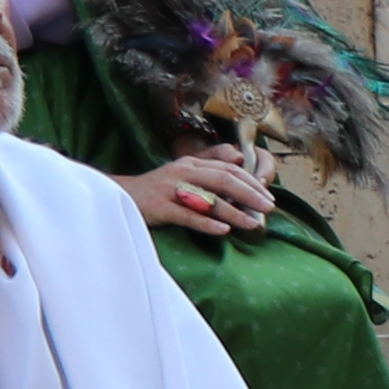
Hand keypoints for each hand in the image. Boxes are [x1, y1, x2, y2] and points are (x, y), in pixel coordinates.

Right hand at [130, 143, 274, 237]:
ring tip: (252, 223)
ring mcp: (170, 190)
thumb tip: (239, 157)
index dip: (251, 181)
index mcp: (191, 163)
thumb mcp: (183, 170)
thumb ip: (210, 162)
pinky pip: (187, 216)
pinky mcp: (159, 208)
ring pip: (208, 199)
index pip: (228, 168)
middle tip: (269, 207)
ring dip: (233, 212)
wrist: (119, 197)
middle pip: (223, 180)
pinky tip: (223, 231)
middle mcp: (183, 172)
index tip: (268, 196)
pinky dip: (206, 224)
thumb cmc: (156, 188)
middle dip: (250, 193)